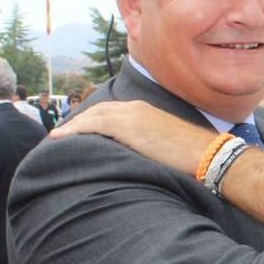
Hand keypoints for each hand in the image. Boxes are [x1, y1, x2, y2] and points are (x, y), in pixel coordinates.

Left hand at [51, 100, 217, 175]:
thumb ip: (149, 143)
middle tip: (62, 132)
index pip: (112, 110)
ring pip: (92, 116)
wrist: (206, 154)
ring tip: (57, 136)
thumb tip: (140, 155)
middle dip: (79, 120)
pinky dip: (75, 129)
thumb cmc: (192, 155)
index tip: (80, 129)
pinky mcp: (128, 127)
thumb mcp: (166, 143)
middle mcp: (135, 108)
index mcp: (144, 111)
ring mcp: (131, 116)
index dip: (93, 119)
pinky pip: (93, 124)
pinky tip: (61, 137)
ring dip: (72, 125)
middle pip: (98, 110)